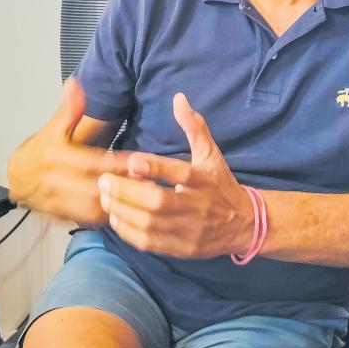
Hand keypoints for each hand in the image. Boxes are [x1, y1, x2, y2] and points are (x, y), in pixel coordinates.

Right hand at [7, 78, 129, 224]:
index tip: (140, 161)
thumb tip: (75, 84)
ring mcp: (55, 201)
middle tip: (150, 183)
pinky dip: (105, 218)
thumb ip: (69, 109)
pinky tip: (125, 213)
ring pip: (91, 207)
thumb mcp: (53, 128)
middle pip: (93, 186)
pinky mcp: (58, 216)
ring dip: (116, 205)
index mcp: (55, 155)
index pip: (91, 161)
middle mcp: (54, 180)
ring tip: (143, 200)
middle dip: (122, 187)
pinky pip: (85, 220)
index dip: (116, 163)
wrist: (15, 178)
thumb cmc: (40, 150)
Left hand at [98, 93, 254, 258]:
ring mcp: (189, 230)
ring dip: (123, 212)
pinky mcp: (182, 248)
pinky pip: (150, 243)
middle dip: (126, 193)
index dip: (154, 168)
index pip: (178, 173)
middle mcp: (197, 205)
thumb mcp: (211, 154)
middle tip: (104, 182)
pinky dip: (129, 232)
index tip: (131, 162)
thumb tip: (179, 99)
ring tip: (105, 199)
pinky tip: (116, 218)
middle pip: (157, 202)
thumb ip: (194, 128)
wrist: (244, 224)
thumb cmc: (221, 185)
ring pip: (150, 225)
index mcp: (203, 179)